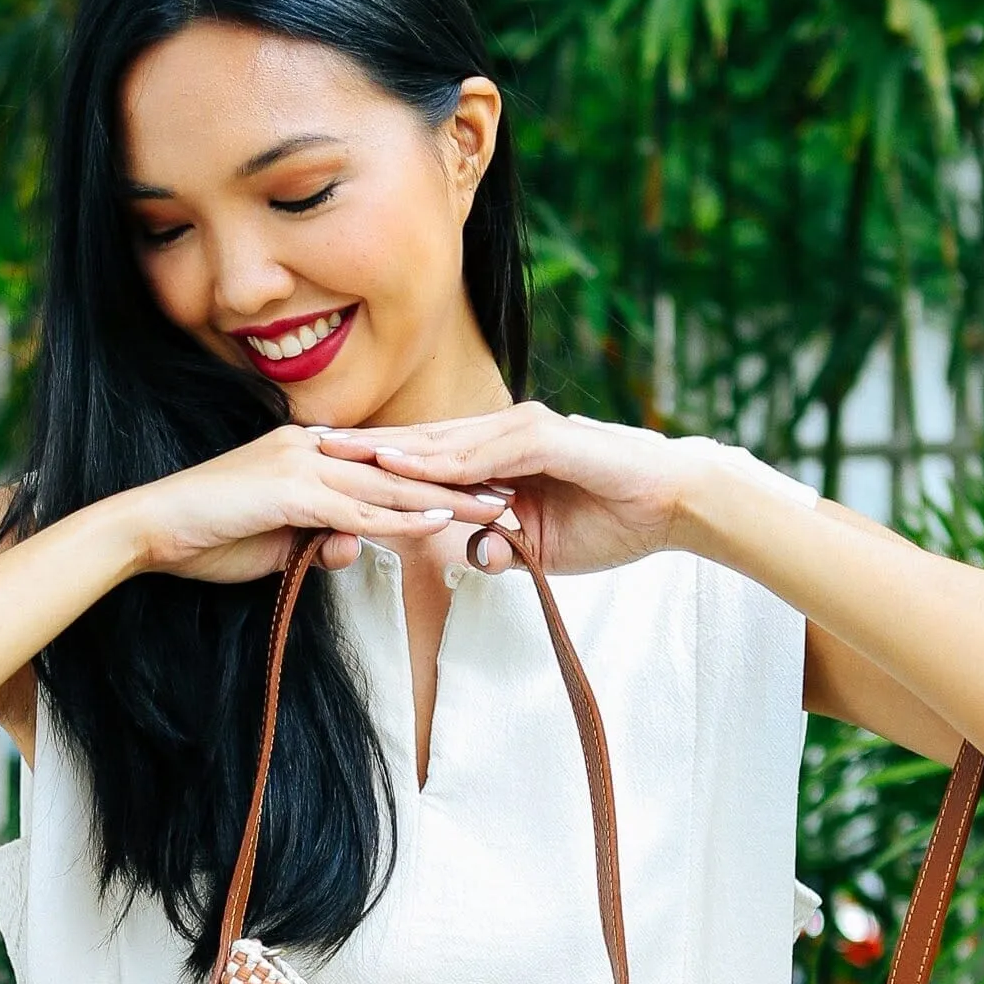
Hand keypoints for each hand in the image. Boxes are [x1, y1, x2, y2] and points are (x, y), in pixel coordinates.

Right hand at [124, 424, 510, 586]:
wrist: (149, 530)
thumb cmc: (206, 537)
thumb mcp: (274, 544)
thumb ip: (316, 541)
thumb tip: (350, 550)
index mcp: (310, 454)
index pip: (387, 465)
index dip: (438, 476)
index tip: (483, 488)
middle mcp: (313, 448)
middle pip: (402, 466)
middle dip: (461, 480)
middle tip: (514, 488)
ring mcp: (303, 465)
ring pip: (390, 483)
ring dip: (447, 497)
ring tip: (497, 507)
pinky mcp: (291, 491)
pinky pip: (358, 508)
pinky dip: (400, 516)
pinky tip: (439, 522)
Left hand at [313, 406, 706, 576]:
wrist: (674, 503)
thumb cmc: (615, 520)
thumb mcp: (543, 544)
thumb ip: (505, 544)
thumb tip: (473, 553)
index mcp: (501, 455)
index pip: (427, 458)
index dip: (377, 464)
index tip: (326, 471)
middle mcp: (506, 433)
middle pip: (422, 440)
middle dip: (366, 446)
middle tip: (309, 448)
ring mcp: (525, 430)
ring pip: (444, 440)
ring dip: (392, 448)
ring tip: (342, 455)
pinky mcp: (547, 437)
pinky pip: (484, 451)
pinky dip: (444, 460)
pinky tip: (407, 467)